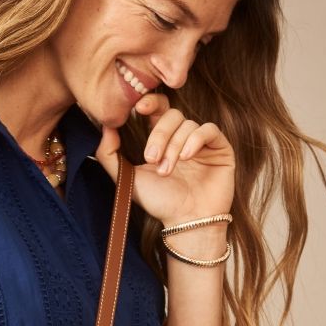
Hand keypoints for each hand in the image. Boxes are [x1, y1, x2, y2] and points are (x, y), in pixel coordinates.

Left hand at [94, 93, 235, 226]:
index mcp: (163, 139)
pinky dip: (196, 140)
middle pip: (171, 115)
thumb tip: (105, 127)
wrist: (186, 222)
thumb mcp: (128, 179)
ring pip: (188, 125)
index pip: (158, 109)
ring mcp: (202, 142)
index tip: (139, 108)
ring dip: (174, 147)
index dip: (150, 102)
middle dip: (159, 135)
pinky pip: (209, 130)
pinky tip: (187, 157)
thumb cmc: (159, 203)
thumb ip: (110, 155)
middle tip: (151, 158)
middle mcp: (183, 137)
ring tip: (167, 172)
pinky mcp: (220, 148)